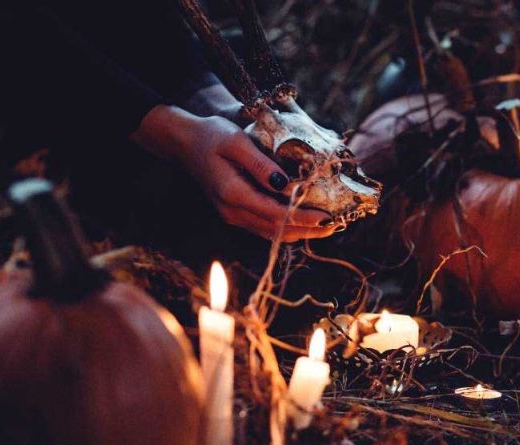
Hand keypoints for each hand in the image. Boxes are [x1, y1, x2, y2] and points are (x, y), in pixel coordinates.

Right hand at [132, 105, 335, 240]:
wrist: (184, 143)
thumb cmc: (211, 136)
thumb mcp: (236, 142)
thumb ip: (260, 164)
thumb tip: (286, 185)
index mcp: (232, 194)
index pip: (275, 214)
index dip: (304, 218)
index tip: (328, 218)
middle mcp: (232, 211)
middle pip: (276, 231)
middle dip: (308, 230)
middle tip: (336, 226)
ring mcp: (232, 216)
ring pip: (271, 233)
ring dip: (299, 232)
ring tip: (327, 227)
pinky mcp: (235, 214)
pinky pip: (264, 227)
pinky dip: (286, 227)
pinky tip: (304, 221)